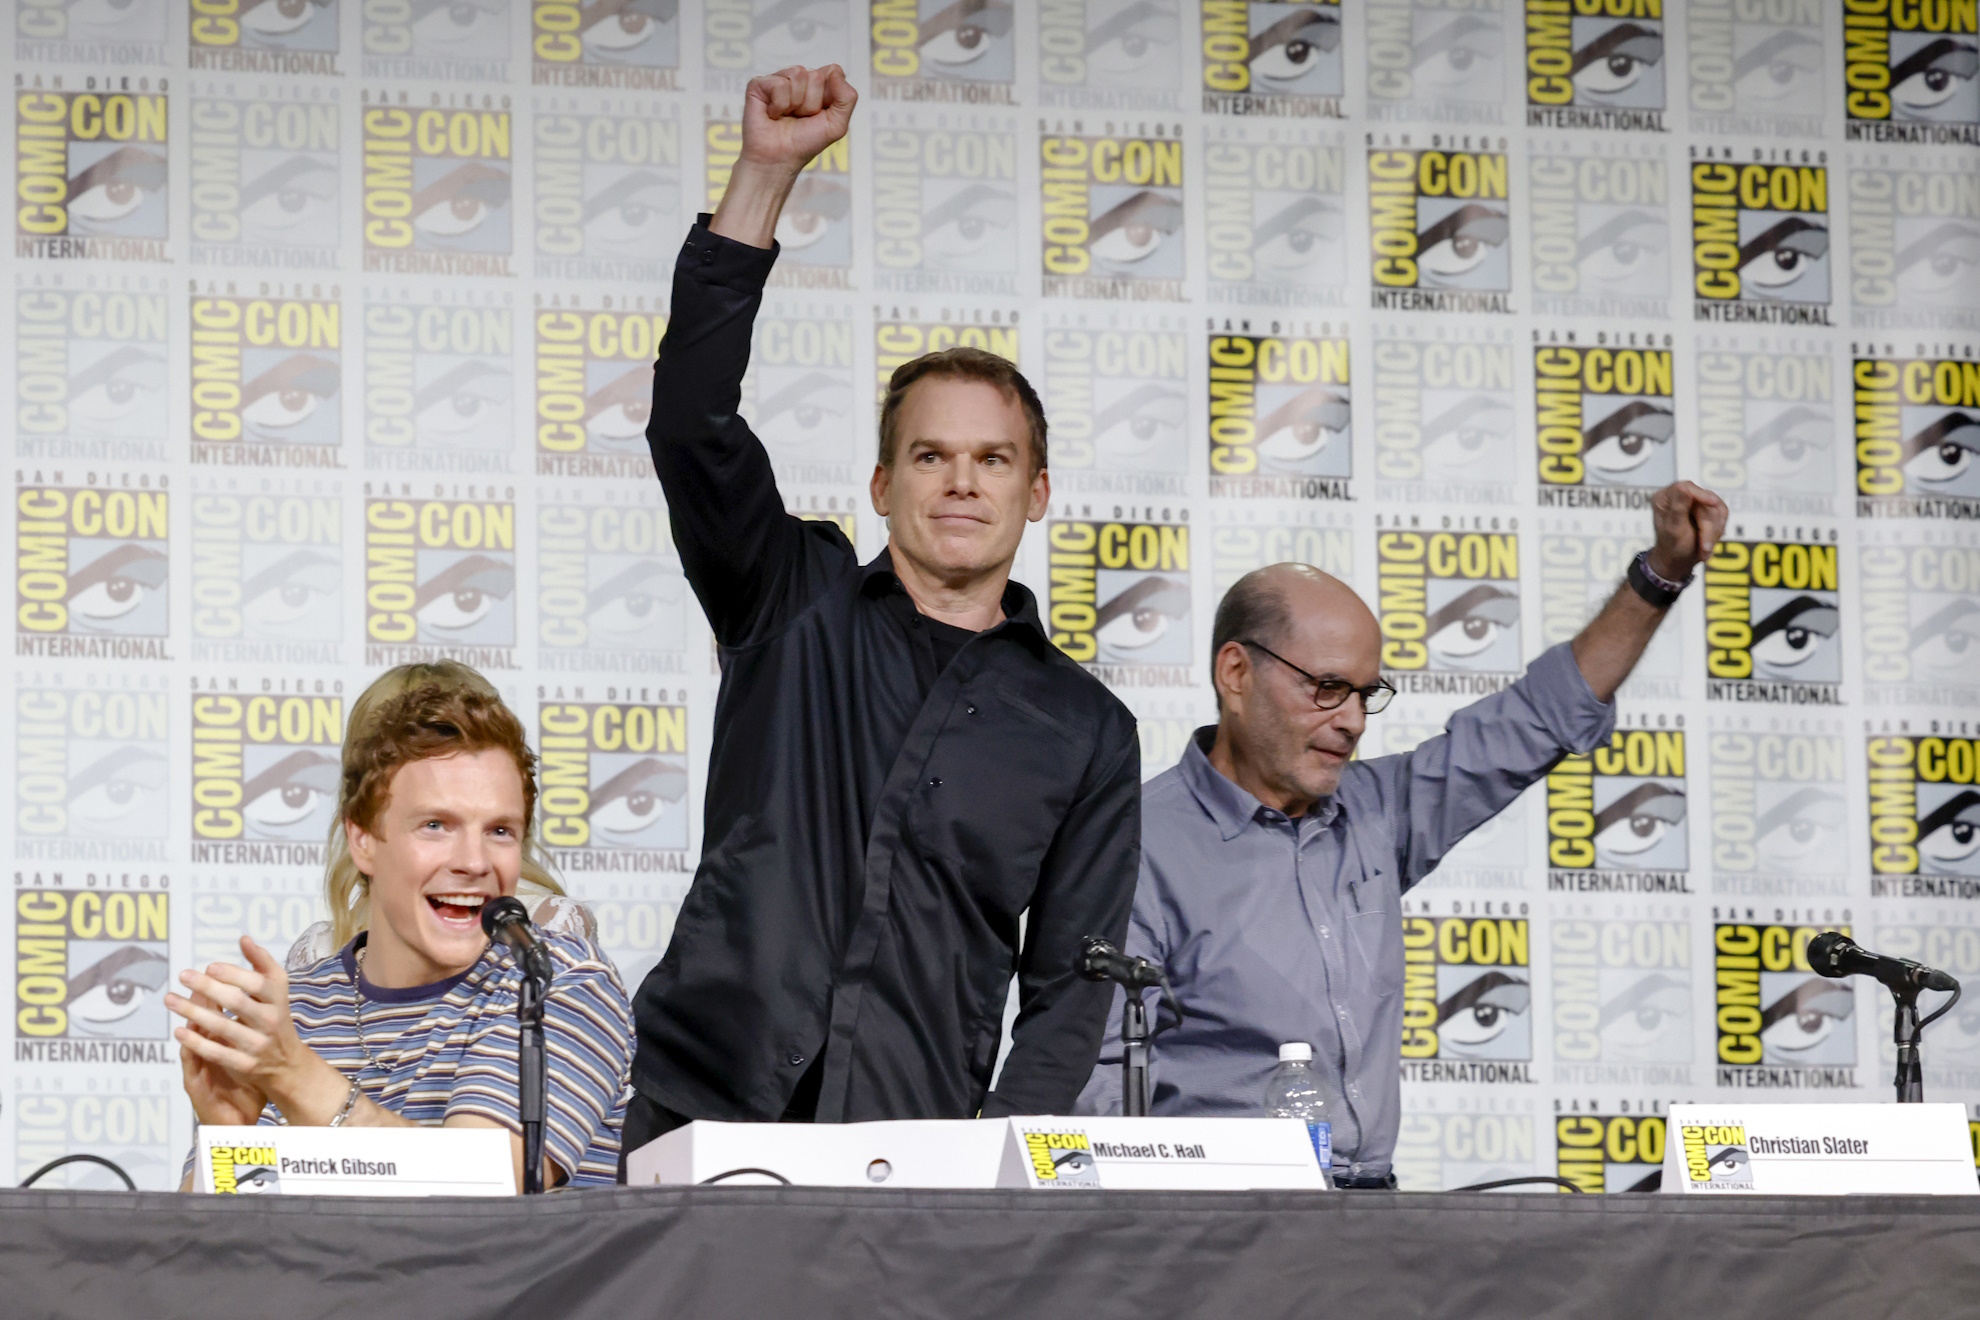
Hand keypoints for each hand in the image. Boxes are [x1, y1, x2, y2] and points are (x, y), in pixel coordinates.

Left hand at [166, 935, 341, 1123]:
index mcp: (278, 999)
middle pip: (237, 1002)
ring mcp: (258, 1044)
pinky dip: (197, 1042)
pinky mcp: (245, 1064)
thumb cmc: (276, 1017)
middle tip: (184, 975)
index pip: (258, 983)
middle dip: (208, 988)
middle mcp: (270, 1021)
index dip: (234, 974)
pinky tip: (179, 1030)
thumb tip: (243, 939)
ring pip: (222, 1027)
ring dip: (192, 1012)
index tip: (210, 967)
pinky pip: (217, 1052)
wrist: (287, 1063)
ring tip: (170, 999)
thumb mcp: (277, 991)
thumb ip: (262, 964)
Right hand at [739, 64, 856, 174]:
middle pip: (816, 75)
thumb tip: (835, 70)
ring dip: (795, 103)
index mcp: (819, 85)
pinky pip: (779, 84)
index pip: (833, 72)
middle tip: (799, 118)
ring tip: (786, 116)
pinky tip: (773, 114)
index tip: (818, 115)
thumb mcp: (837, 125)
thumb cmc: (805, 143)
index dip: (828, 97)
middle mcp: (799, 79)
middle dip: (811, 103)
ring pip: (798, 75)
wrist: (778, 159)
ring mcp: (779, 79)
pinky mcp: (759, 83)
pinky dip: (779, 105)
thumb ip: (847, 98)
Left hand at [1646, 480, 1727, 581]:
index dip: (1701, 494)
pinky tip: (1708, 542)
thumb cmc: (1672, 547)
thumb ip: (1678, 508)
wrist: (1680, 560)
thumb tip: (1683, 487)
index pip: (1685, 487)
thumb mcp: (1674, 529)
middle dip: (1708, 527)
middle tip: (1705, 547)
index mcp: (1664, 498)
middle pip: (1706, 501)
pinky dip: (1718, 531)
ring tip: (1704, 548)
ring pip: (1717, 508)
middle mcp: (1679, 495)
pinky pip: (1723, 513)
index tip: (1713, 502)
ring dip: (1713, 532)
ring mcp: (1695, 500)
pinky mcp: (1708, 506)